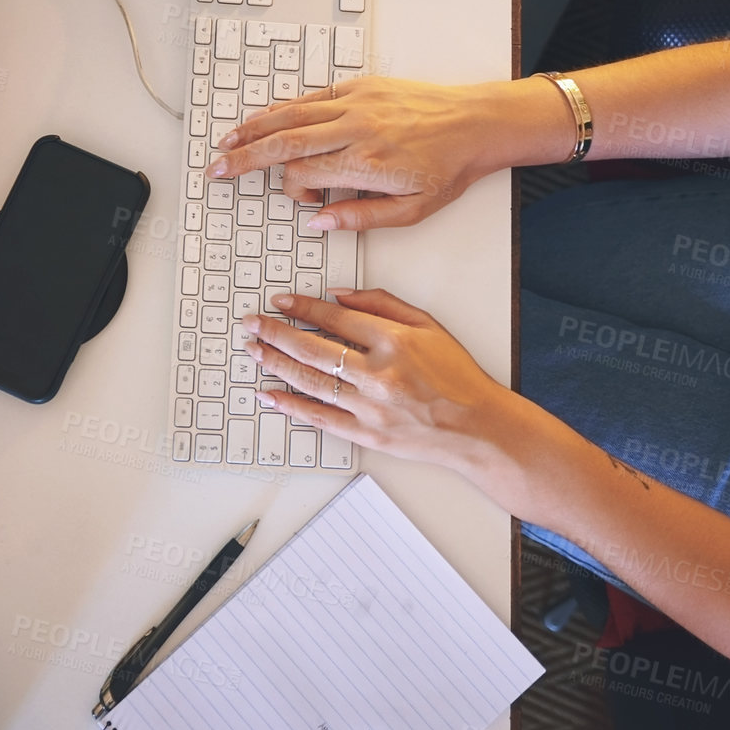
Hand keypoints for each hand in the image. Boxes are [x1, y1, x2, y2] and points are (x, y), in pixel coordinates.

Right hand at [208, 77, 524, 230]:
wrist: (475, 124)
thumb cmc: (448, 167)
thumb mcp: (412, 210)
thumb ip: (360, 218)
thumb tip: (318, 222)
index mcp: (365, 163)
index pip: (302, 175)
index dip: (293, 192)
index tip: (305, 200)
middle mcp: (355, 129)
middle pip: (283, 142)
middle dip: (244, 157)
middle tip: (216, 168)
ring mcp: (355, 104)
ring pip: (289, 115)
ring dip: (253, 129)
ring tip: (227, 141)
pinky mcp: (360, 88)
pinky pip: (310, 97)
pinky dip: (282, 107)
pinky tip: (264, 117)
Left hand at [242, 288, 524, 473]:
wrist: (477, 427)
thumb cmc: (457, 376)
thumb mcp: (429, 325)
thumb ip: (383, 304)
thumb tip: (339, 295)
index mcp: (393, 341)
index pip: (334, 318)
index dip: (302, 308)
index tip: (280, 302)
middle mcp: (378, 374)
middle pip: (312, 349)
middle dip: (275, 333)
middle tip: (251, 323)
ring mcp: (370, 407)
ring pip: (310, 382)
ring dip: (275, 364)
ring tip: (253, 351)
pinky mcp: (366, 435)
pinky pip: (319, 417)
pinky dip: (290, 406)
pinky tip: (269, 395)